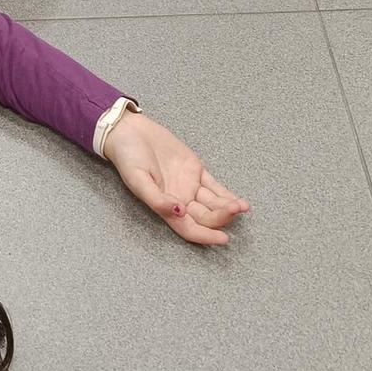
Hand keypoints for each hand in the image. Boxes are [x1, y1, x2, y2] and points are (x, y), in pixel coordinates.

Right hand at [102, 110, 248, 245]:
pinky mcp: (195, 170)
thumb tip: (178, 212)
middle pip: (205, 217)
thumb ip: (157, 199)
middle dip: (221, 217)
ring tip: (243, 207)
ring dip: (228, 207)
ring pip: (213, 203)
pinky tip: (238, 200)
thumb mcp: (137, 180)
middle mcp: (179, 200)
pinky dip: (227, 194)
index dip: (206, 236)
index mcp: (165, 207)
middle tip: (235, 210)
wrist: (130, 131)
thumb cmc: (128, 158)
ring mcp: (189, 185)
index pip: (189, 229)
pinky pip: (214, 186)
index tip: (223, 239)